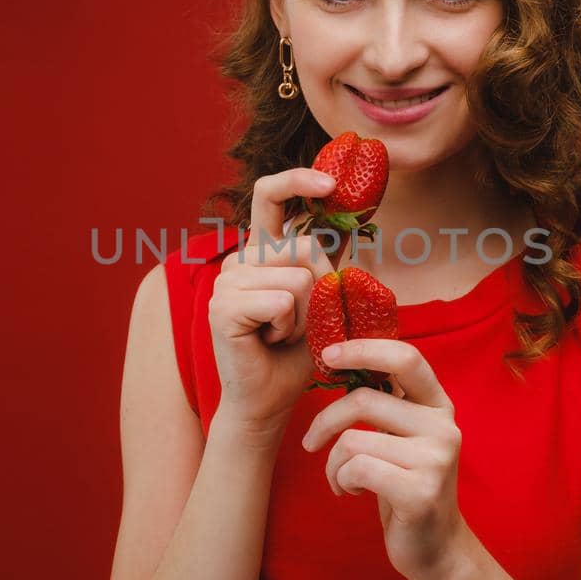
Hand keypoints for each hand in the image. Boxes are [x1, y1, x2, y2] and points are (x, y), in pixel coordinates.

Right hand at [207, 167, 337, 440]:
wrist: (270, 400)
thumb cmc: (297, 354)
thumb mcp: (325, 300)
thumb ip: (331, 262)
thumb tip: (357, 218)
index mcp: (262, 251)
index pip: (271, 194)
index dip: (299, 179)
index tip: (330, 183)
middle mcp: (240, 258)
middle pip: (304, 246)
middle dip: (320, 289)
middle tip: (300, 321)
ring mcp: (227, 281)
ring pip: (298, 278)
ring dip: (305, 316)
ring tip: (282, 334)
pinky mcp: (223, 307)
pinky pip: (281, 303)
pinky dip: (289, 329)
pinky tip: (269, 343)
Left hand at [300, 338, 468, 579]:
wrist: (434, 548)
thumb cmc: (406, 485)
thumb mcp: (403, 437)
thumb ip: (387, 403)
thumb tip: (339, 359)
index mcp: (439, 405)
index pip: (406, 358)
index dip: (363, 349)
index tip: (327, 356)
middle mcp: (444, 426)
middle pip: (364, 399)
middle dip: (324, 421)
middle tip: (311, 442)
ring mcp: (436, 459)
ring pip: (353, 440)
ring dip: (332, 463)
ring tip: (340, 479)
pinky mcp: (421, 491)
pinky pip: (356, 469)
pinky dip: (340, 480)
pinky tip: (350, 492)